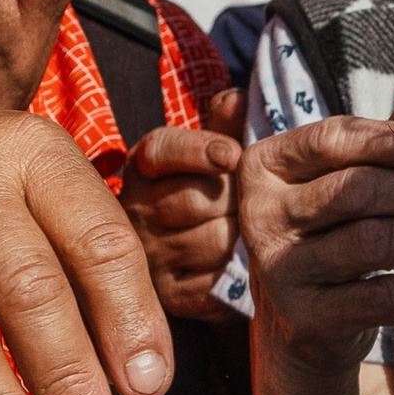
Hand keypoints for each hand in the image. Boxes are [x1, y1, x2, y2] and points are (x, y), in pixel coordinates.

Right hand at [124, 86, 246, 322]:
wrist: (199, 266)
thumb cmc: (211, 197)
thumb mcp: (213, 158)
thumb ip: (225, 127)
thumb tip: (238, 97)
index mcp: (144, 168)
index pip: (160, 150)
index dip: (197, 149)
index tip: (232, 154)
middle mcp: (136, 211)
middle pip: (196, 198)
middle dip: (235, 198)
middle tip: (257, 202)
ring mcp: (150, 257)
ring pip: (213, 241)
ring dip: (244, 237)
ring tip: (254, 235)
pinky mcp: (172, 297)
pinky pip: (216, 284)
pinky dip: (240, 275)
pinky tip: (249, 268)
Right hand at [240, 92, 393, 379]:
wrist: (300, 324)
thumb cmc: (329, 235)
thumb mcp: (340, 180)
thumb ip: (380, 142)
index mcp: (266, 166)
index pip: (332, 138)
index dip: (393, 139)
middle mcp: (262, 215)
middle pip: (356, 190)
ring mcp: (280, 270)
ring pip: (372, 242)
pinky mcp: (308, 318)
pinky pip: (383, 296)